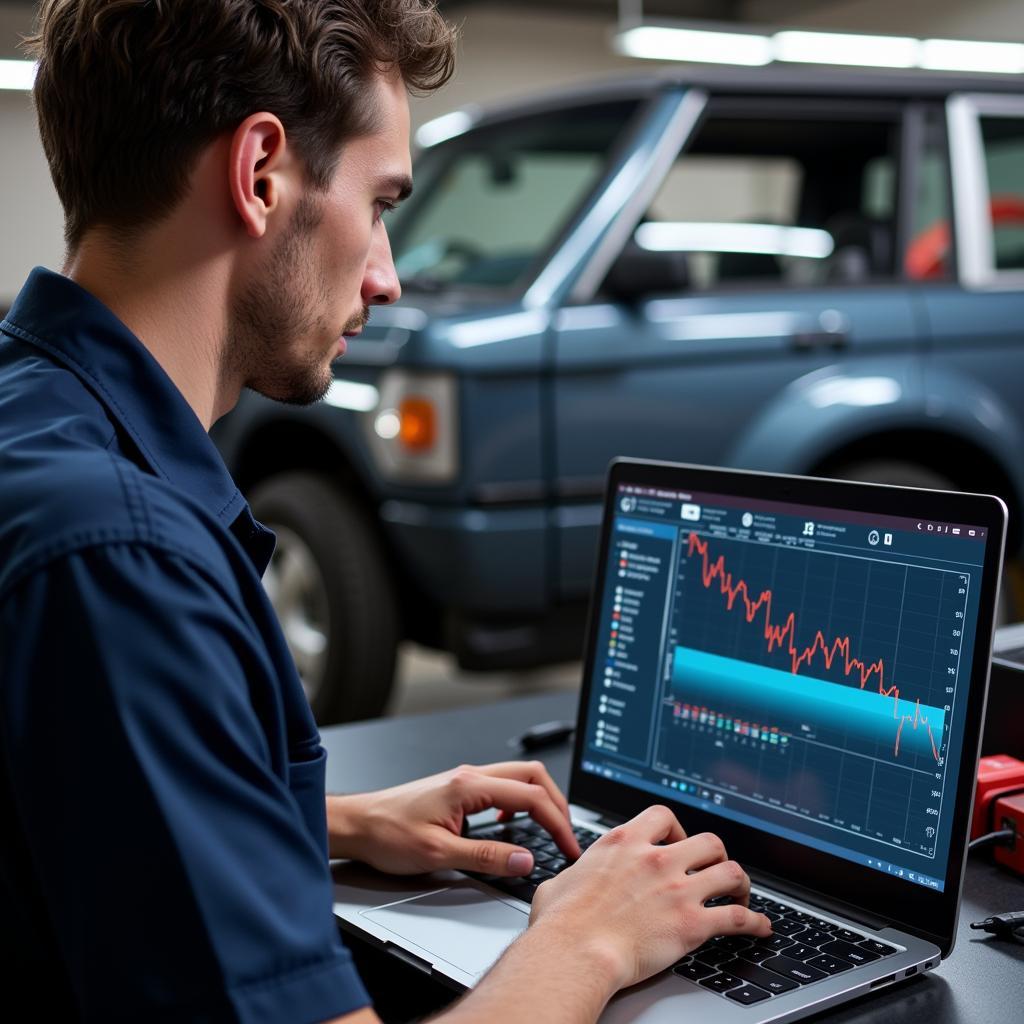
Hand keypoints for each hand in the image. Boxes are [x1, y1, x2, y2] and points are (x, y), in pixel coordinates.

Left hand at [327, 760, 580, 875]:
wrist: (358, 825)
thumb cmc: (388, 833)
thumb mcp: (439, 853)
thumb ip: (487, 857)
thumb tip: (525, 859)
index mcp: (470, 785)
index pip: (531, 796)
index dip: (557, 822)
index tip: (568, 846)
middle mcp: (471, 776)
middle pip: (532, 776)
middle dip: (557, 804)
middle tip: (567, 835)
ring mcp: (465, 780)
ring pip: (518, 779)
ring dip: (540, 801)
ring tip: (550, 830)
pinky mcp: (459, 790)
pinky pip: (502, 788)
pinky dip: (520, 803)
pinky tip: (514, 825)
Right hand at [528, 805, 771, 991]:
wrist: (575, 952)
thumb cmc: (561, 923)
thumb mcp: (560, 881)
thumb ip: (575, 873)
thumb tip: (567, 881)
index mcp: (624, 843)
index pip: (663, 815)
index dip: (677, 828)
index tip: (679, 841)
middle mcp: (656, 859)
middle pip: (707, 840)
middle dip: (715, 855)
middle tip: (713, 869)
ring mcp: (677, 889)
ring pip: (730, 871)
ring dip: (740, 883)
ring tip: (741, 893)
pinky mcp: (692, 923)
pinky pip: (738, 918)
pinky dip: (756, 922)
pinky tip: (761, 928)